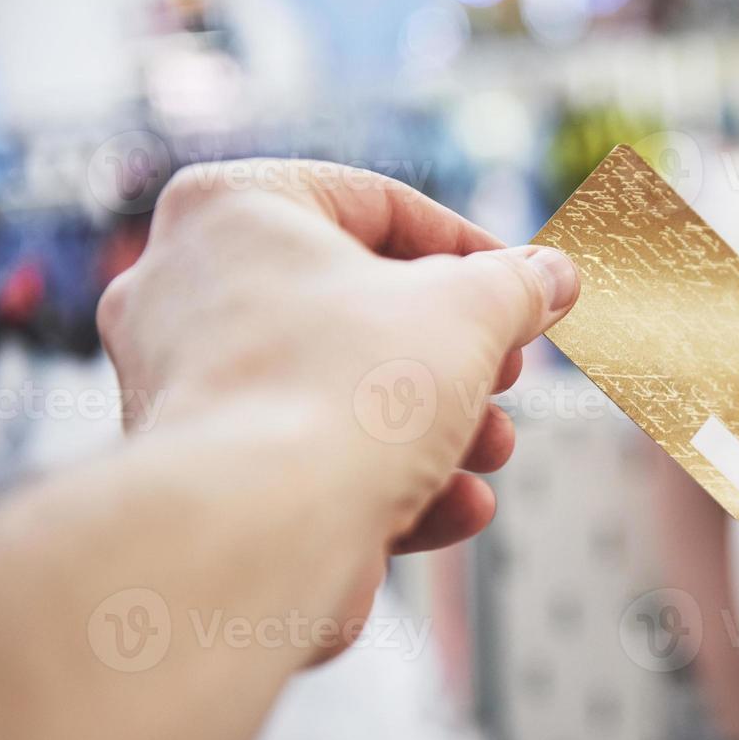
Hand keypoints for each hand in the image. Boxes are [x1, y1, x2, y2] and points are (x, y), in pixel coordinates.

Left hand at [98, 159, 577, 557]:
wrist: (260, 534)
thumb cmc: (348, 391)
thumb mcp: (469, 312)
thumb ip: (517, 285)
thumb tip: (552, 276)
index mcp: (233, 210)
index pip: (376, 206)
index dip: (471, 250)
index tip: (526, 289)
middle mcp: (187, 289)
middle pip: (359, 307)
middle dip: (456, 352)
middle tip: (508, 371)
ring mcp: (187, 389)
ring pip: (339, 390)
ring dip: (437, 423)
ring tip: (493, 448)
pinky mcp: (207, 477)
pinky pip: (310, 458)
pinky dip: (390, 479)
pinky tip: (459, 504)